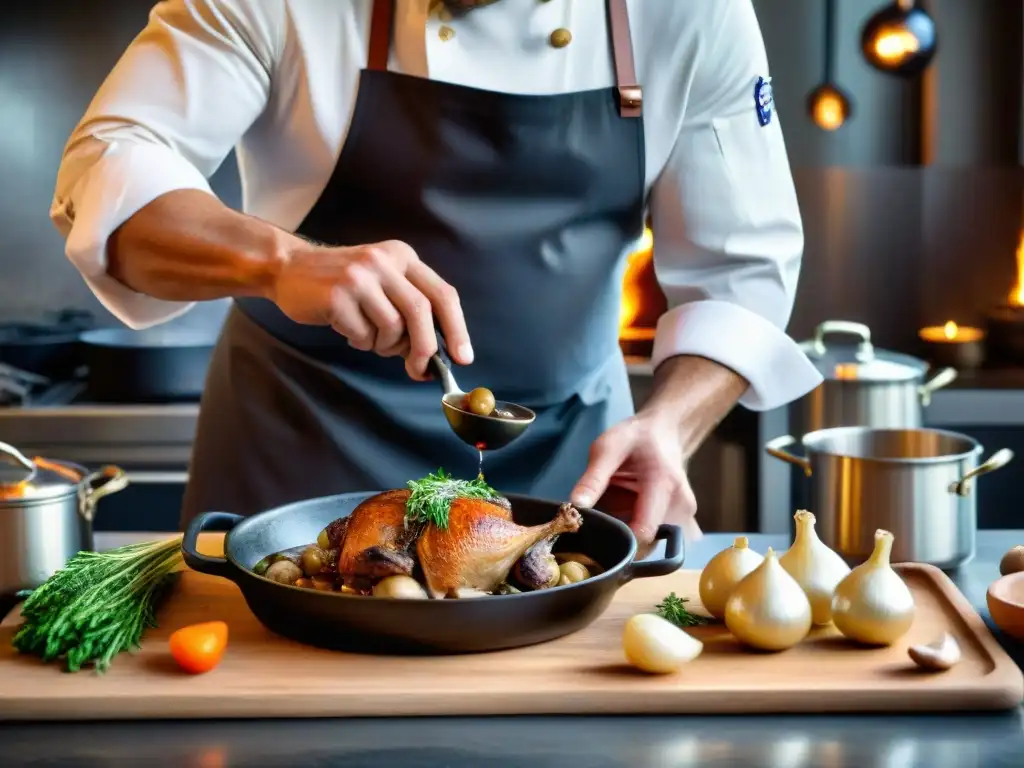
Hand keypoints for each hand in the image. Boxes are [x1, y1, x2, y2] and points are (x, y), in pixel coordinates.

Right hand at [270, 239, 471, 379]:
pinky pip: (363, 335)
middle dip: (425, 348)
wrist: (288, 268)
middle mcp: (385, 261)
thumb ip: (409, 312)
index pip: (442, 294)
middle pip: (422, 312)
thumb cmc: (341, 284)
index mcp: (403, 257)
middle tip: (419, 370)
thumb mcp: (381, 285)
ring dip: (384, 345)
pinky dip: (360, 342)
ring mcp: (360, 276)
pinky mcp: (337, 294)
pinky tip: (347, 329)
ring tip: (367, 336)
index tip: (464, 358)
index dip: (457, 329)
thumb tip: (436, 355)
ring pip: (392, 327)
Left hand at [570, 413, 702, 548]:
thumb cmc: (635, 437)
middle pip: (649, 543)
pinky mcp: (685, 521)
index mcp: (663, 483)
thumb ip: (593, 478)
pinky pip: (659, 539)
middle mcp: (681, 504)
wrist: (666, 431)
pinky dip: (642, 536)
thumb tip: (576, 507)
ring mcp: (686, 515)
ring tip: (614, 519)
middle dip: (623, 542)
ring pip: (654, 544)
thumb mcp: (607, 447)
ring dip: (632, 539)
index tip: (596, 536)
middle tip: (601, 528)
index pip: (644, 531)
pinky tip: (629, 519)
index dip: (619, 541)